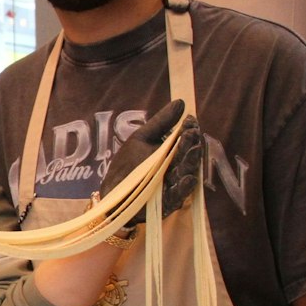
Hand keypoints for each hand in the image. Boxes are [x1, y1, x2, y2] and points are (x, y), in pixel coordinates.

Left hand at [101, 100, 204, 221]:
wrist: (112, 193)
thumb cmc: (127, 165)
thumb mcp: (142, 138)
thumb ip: (161, 122)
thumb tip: (181, 102)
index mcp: (172, 153)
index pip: (185, 140)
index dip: (189, 131)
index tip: (191, 120)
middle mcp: (177, 169)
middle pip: (187, 156)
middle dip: (190, 145)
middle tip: (192, 133)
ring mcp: (174, 186)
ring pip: (186, 174)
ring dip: (190, 163)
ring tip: (193, 150)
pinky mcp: (168, 203)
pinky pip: (178, 195)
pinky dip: (183, 187)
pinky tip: (188, 177)